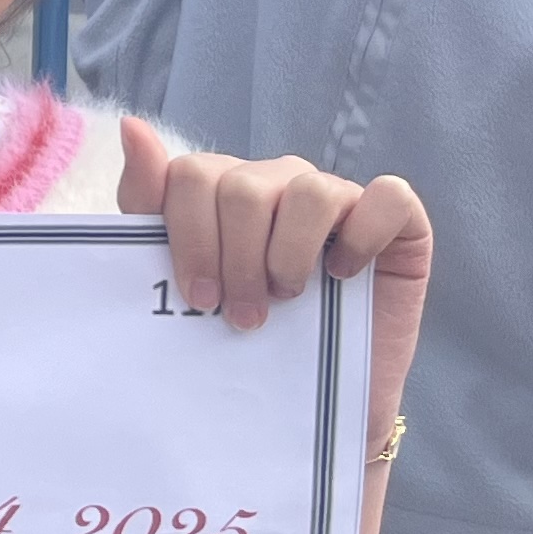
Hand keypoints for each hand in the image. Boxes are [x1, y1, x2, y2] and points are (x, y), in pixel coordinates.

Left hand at [117, 121, 427, 335]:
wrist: (300, 407)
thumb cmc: (236, 340)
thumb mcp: (179, 279)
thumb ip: (149, 205)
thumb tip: (132, 125)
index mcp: (226, 190)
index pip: (193, 175)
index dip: (191, 237)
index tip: (198, 297)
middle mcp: (282, 183)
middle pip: (244, 188)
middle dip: (237, 260)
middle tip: (245, 314)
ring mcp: (341, 199)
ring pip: (310, 190)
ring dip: (290, 255)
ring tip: (288, 297)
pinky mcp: (400, 223)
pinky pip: (388, 197)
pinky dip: (362, 236)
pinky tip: (342, 275)